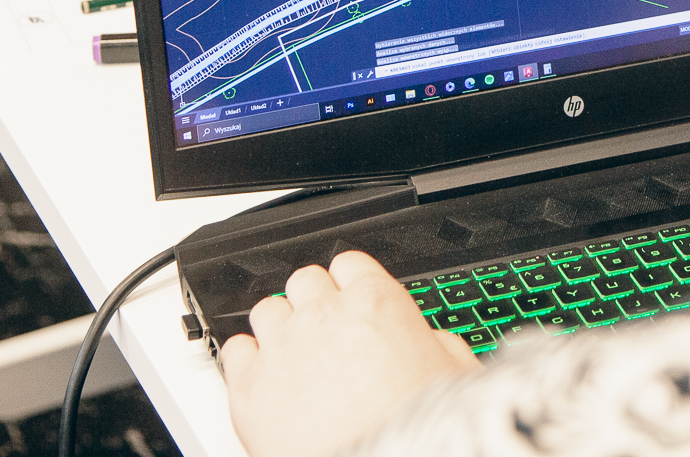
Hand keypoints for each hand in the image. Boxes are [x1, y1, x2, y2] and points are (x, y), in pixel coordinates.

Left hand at [221, 251, 478, 456]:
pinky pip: (234, 350)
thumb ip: (435, 341)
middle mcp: (324, 315)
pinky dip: (246, 360)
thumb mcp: (455, 370)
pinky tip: (264, 378)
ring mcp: (282, 347)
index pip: (349, 263)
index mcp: (376, 302)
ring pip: (266, 310)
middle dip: (313, 304)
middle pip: (304, 281)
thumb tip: (429, 340)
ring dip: (278, 328)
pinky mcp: (249, 386)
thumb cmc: (420, 427)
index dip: (351, 284)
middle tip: (324, 335)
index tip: (351, 302)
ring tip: (291, 359)